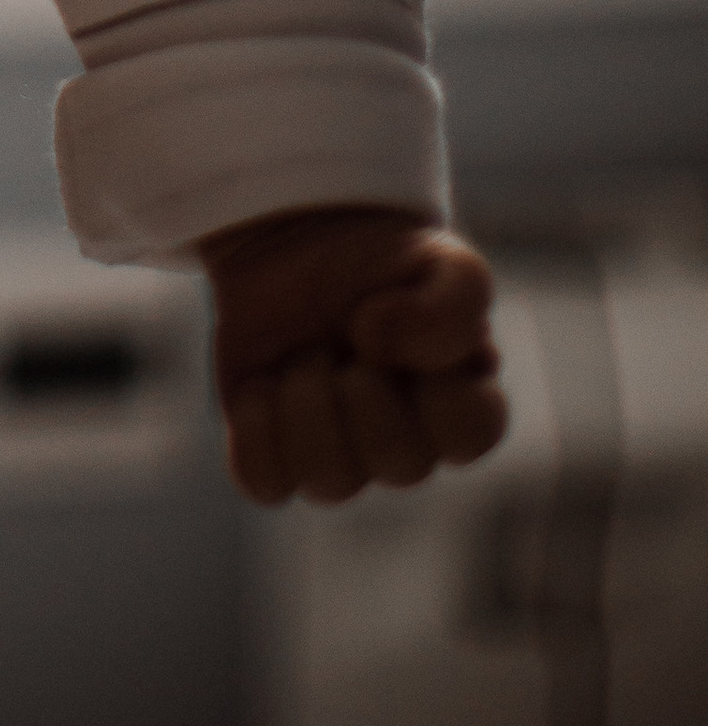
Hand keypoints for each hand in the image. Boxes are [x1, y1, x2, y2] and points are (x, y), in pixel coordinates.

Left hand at [205, 203, 504, 505]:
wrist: (293, 240)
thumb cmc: (379, 261)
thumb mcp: (442, 260)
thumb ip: (450, 307)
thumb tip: (383, 344)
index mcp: (457, 400)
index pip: (470, 433)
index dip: (431, 381)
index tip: (397, 326)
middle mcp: (405, 442)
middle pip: (399, 465)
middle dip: (360, 385)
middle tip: (343, 335)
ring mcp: (340, 455)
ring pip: (330, 483)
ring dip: (307, 400)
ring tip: (302, 356)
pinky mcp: (275, 454)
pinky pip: (265, 484)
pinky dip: (256, 429)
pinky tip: (262, 384)